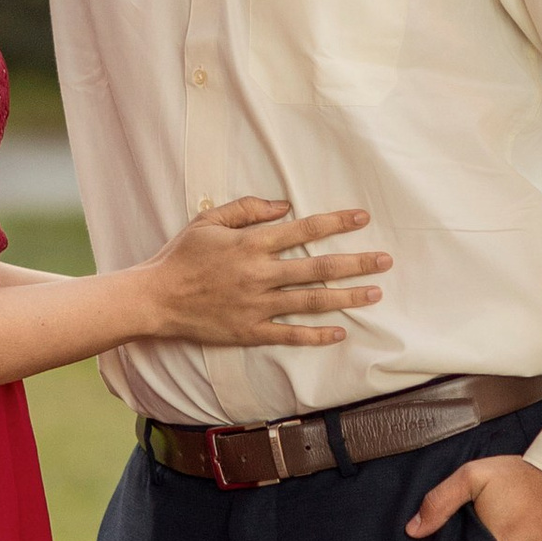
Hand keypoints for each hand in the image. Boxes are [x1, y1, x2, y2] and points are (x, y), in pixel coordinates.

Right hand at [144, 200, 391, 350]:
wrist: (155, 299)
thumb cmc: (181, 257)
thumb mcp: (209, 221)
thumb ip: (247, 209)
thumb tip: (284, 205)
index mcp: (251, 244)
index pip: (303, 229)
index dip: (336, 222)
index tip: (363, 217)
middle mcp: (259, 274)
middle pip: (318, 267)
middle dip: (356, 262)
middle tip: (385, 261)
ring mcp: (257, 305)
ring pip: (311, 301)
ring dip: (346, 297)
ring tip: (374, 293)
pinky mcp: (250, 331)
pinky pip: (289, 335)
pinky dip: (316, 335)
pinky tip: (340, 333)